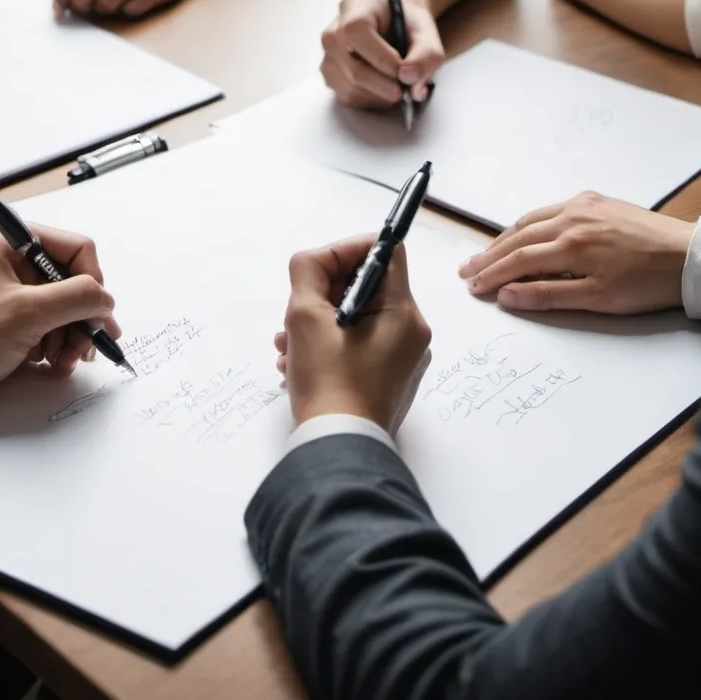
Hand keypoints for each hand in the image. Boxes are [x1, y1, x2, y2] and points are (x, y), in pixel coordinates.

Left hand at [0, 225, 122, 399]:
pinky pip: (44, 326)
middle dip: (82, 317)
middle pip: (71, 282)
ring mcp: (7, 293)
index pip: (76, 249)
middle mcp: (11, 262)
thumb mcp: (29, 312)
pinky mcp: (4, 321)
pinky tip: (50, 364)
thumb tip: (106, 299)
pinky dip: (54, 345)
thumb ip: (78, 298)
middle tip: (86, 346)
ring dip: (70, 336)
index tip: (97, 314)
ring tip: (64, 362)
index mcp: (11, 242)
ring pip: (61, 308)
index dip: (93, 282)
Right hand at [277, 236, 431, 433]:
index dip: (349, 251)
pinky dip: (331, 346)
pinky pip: (361, 345)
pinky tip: (301, 363)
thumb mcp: (305, 316)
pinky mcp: (390, 380)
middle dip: (323, 295)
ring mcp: (403, 360)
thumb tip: (318, 260)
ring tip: (289, 346)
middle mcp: (412, 334)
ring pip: (358, 319)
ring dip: (319, 323)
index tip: (318, 272)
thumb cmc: (326, 382)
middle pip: (366, 288)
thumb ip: (309, 270)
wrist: (338, 448)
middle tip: (292, 318)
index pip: (386, 252)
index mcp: (403, 314)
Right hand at [321, 0, 444, 109]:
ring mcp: (328, 58)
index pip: (356, 33)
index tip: (404, 72)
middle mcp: (333, 34)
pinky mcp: (330, 79)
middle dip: (385, 85)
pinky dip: (372, 100)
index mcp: (353, 10)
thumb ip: (426, 54)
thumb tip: (409, 79)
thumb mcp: (426, 32)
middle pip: (354, 69)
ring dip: (381, 96)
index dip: (381, 57)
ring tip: (399, 87)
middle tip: (407, 89)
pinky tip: (385, 90)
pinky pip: (349, 98)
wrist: (393, 27)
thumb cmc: (406, 26)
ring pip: (352, 88)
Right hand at [458, 193, 694, 313]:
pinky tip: (522, 232)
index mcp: (571, 244)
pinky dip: (529, 223)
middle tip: (466, 270)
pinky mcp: (594, 201)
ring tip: (485, 254)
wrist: (689, 256)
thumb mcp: (598, 300)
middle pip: (517, 237)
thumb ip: (549, 295)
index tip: (473, 287)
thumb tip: (508, 296)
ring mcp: (582, 205)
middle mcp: (571, 218)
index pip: (518, 261)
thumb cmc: (647, 283)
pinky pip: (550, 209)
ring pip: (530, 220)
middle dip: (489, 256)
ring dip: (505, 238)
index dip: (492, 275)